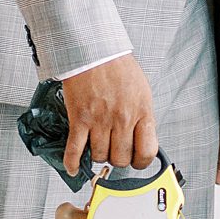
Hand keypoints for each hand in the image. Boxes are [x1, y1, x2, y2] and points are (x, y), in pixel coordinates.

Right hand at [62, 55, 157, 174]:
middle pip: (121, 159)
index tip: (135, 161)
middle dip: (117, 159)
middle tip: (113, 151)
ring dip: (97, 155)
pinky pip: (75, 150)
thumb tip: (141, 139)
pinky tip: (74, 167)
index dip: (141, 162)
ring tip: (97, 146)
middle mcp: (122, 119)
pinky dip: (73, 162)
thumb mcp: (142, 92)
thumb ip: (142, 117)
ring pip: (100, 156)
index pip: (147, 152)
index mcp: (141, 112)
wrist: (94, 51)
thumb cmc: (117, 68)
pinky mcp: (80, 119)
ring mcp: (100, 120)